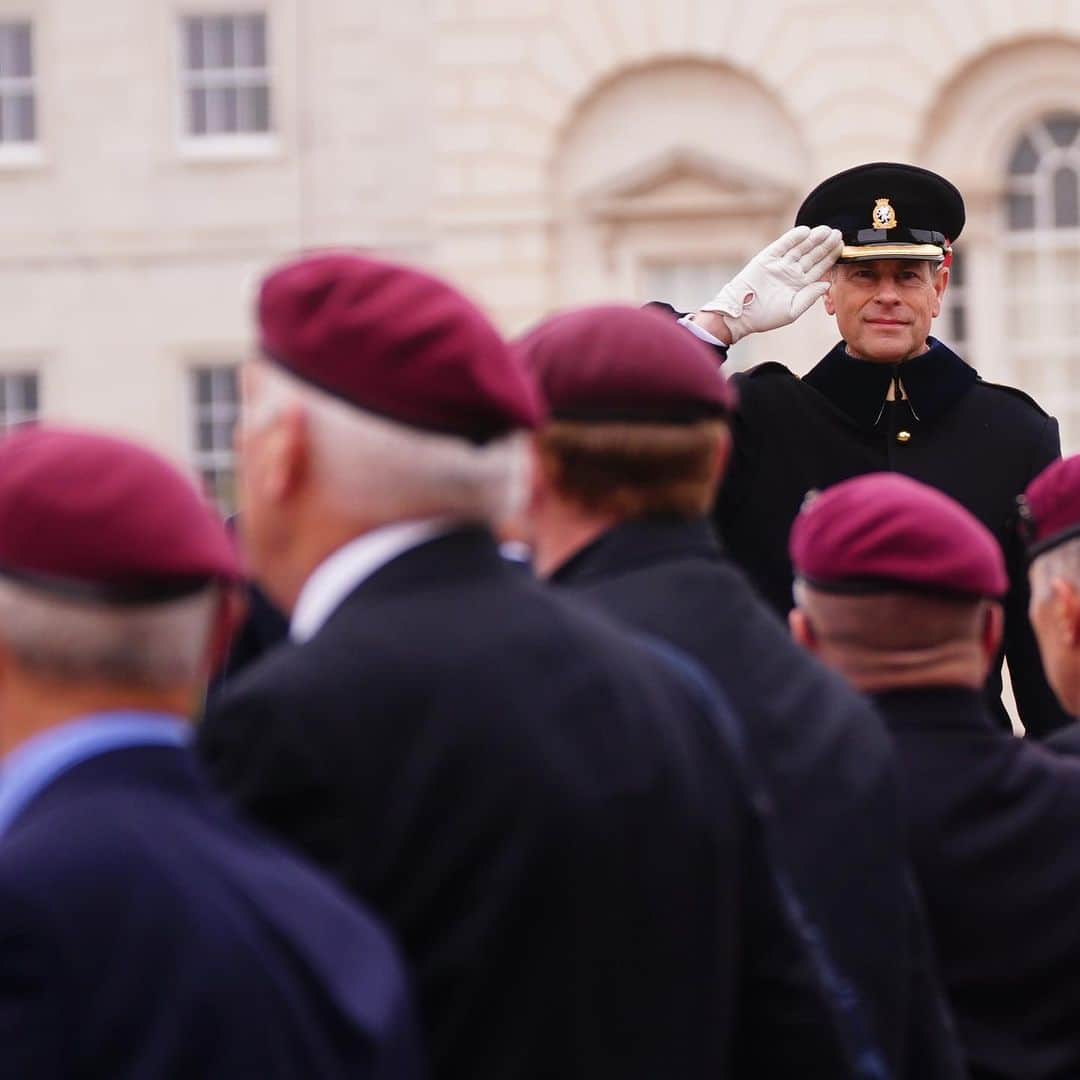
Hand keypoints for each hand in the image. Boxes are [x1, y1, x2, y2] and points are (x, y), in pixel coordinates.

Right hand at [698, 226, 842, 344]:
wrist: (740, 314)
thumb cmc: (765, 317)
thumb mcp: (792, 311)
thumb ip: (809, 297)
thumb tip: (827, 284)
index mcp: (800, 284)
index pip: (819, 267)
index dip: (830, 257)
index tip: (841, 247)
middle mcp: (791, 272)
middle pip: (812, 255)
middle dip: (825, 244)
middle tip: (838, 233)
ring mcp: (780, 264)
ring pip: (800, 248)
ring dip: (813, 239)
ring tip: (826, 230)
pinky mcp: (767, 258)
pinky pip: (782, 245)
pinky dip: (793, 238)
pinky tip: (806, 231)